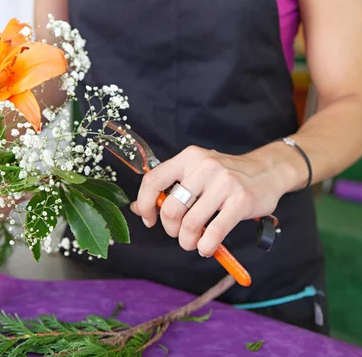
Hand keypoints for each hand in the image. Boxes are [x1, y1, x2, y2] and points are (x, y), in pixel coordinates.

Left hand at [131, 145, 290, 256]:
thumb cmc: (227, 175)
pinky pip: (214, 233)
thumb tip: (138, 208)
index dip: (146, 204)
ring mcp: (224, 182)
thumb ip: (170, 186)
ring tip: (194, 243)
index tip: (149, 219)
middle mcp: (205, 166)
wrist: (267, 170)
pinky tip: (207, 247)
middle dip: (171, 229)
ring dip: (188, 241)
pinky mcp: (241, 201)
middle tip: (180, 234)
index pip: (153, 180)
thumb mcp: (197, 171)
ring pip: (191, 224)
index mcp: (189, 157)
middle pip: (171, 208)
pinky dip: (206, 247)